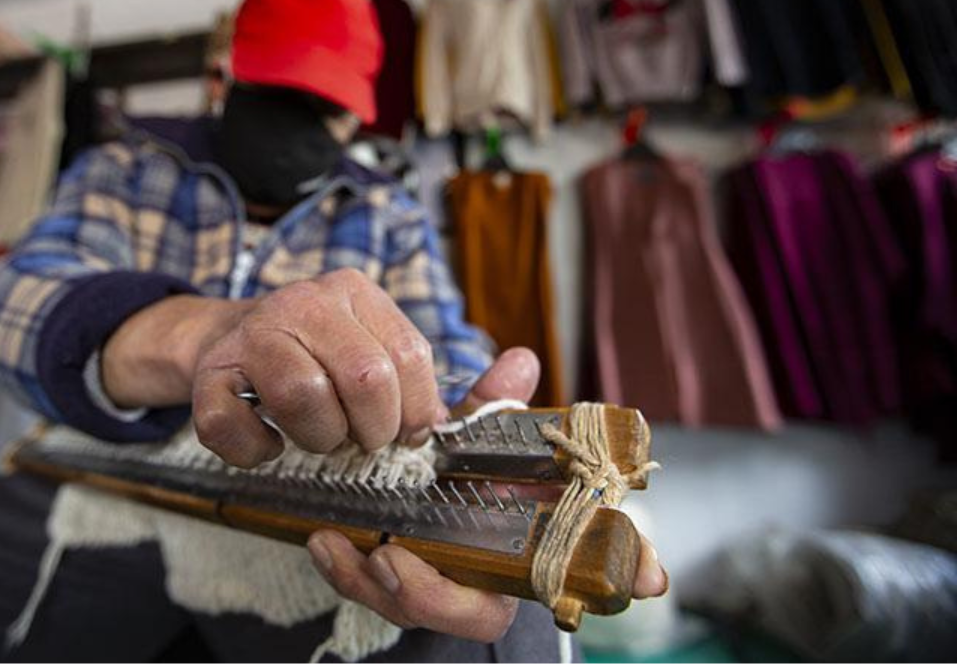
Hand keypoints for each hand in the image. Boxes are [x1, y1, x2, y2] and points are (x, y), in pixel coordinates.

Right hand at [191, 268, 448, 466]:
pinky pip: (233, 425)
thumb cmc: (314, 356)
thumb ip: (416, 378)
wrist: (230, 339)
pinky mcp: (210, 372)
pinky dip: (257, 450)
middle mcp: (304, 302)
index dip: (416, 410)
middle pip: (365, 378)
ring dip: (319, 437)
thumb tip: (461, 414)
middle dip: (372, 429)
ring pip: (302, 396)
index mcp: (353, 291)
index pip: (410, 355)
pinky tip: (270, 442)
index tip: (404, 431)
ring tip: (317, 435)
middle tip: (359, 438)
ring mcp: (253, 334)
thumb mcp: (370, 345)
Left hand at [306, 347, 667, 640]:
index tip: (647, 576)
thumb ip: (492, 408)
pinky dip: (346, 573)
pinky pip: (372, 597)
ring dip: (377, 583)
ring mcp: (439, 590)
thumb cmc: (452, 472)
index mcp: (525, 540)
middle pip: (477, 611)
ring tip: (345, 542)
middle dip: (433, 595)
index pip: (576, 566)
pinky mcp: (391, 592)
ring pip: (415, 610)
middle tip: (391, 558)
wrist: (396, 498)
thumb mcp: (469, 438)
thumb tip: (520, 360)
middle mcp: (488, 576)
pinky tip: (324, 540)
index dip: (612, 569)